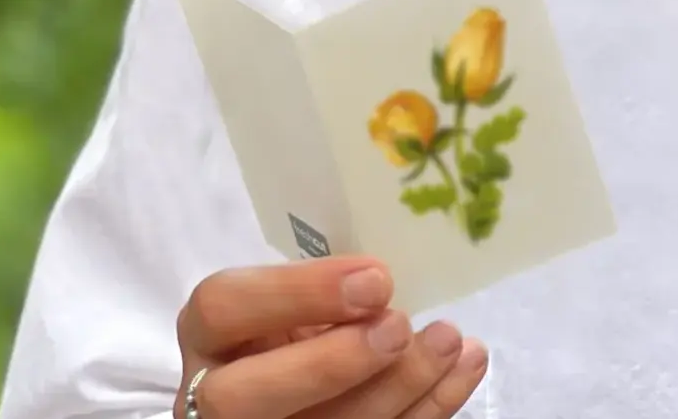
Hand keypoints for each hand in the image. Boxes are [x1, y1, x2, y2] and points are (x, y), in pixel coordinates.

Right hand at [175, 256, 487, 418]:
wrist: (301, 381)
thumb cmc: (305, 317)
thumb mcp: (300, 294)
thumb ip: (326, 288)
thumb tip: (388, 271)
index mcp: (213, 333)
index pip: (223, 308)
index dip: (296, 293)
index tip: (375, 277)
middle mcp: (218, 393)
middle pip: (247, 395)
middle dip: (331, 363)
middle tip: (399, 326)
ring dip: (397, 389)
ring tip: (450, 342)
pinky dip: (427, 409)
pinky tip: (464, 367)